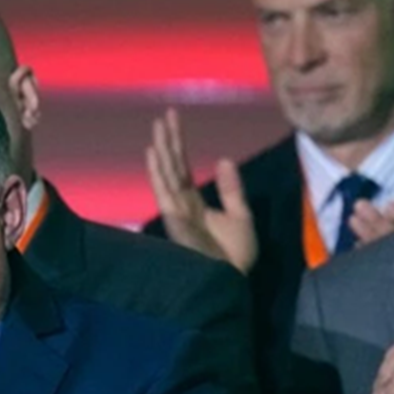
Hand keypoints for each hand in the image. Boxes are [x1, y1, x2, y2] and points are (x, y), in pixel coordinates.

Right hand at [146, 107, 256, 272]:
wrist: (232, 278)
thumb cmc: (236, 254)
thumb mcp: (240, 214)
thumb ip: (231, 188)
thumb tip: (222, 159)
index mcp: (194, 202)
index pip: (183, 167)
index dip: (178, 144)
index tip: (173, 120)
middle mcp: (181, 204)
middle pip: (173, 166)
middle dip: (169, 141)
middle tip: (165, 115)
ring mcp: (176, 211)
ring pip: (166, 174)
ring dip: (161, 150)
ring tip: (157, 127)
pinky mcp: (174, 220)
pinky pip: (164, 192)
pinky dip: (158, 172)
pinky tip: (153, 154)